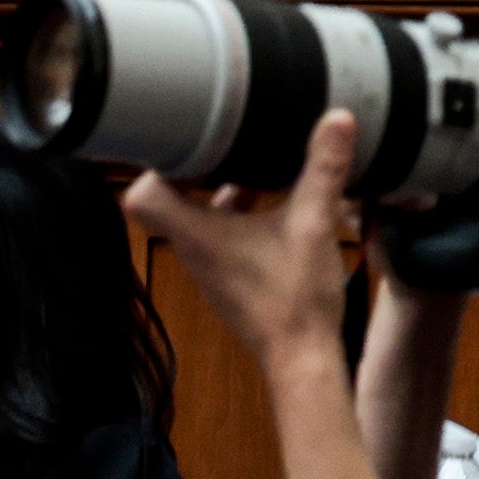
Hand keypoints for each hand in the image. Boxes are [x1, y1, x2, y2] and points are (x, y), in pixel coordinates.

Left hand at [124, 108, 367, 383]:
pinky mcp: (229, 277)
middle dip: (196, 166)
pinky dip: (238, 213)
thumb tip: (337, 118)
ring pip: (198, 216)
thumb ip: (324, 170)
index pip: (141, 197)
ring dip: (221, 188)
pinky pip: (220, 235)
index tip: (183, 136)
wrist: (303, 360)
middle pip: (170, 199)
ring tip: (252, 159)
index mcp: (197, 234)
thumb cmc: (296, 298)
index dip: (154, 162)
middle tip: (222, 135)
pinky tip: (276, 201)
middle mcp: (194, 250)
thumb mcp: (314, 224)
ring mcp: (210, 266)